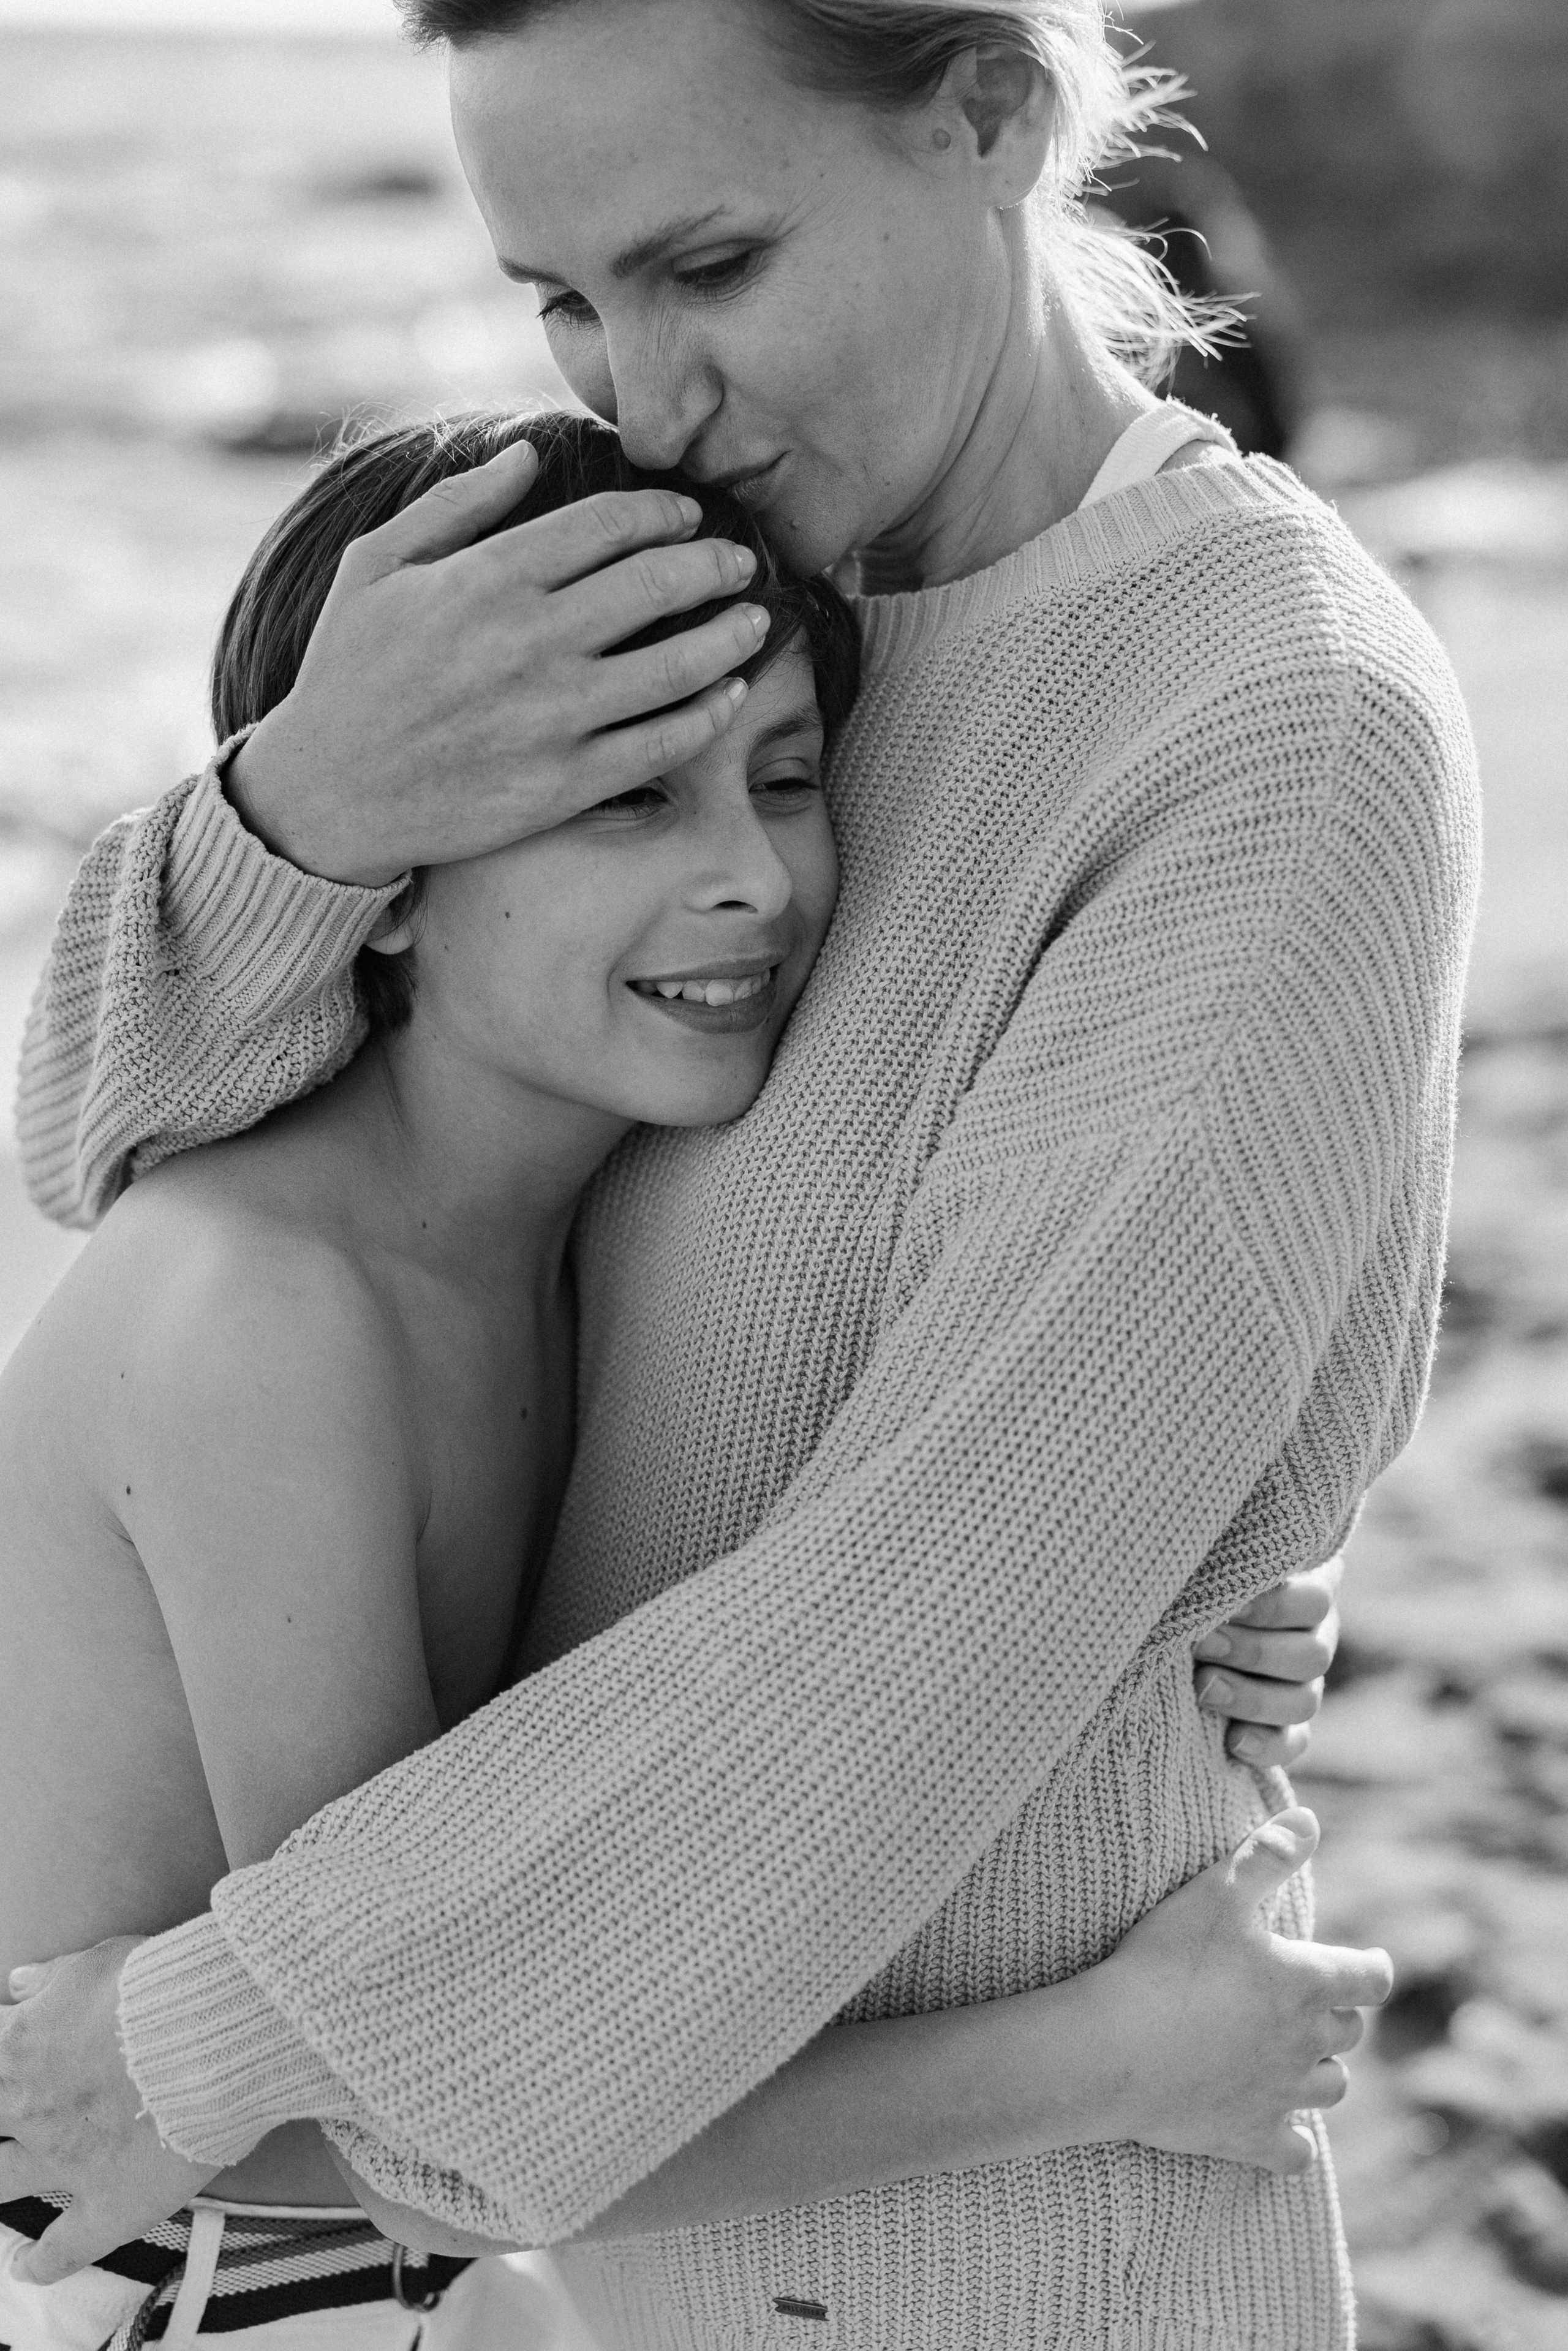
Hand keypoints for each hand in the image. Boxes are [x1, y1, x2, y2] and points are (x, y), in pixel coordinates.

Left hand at [0, 1942, 218, 2282]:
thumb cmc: (163, 1987)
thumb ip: (52, 1976)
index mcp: (22, 2047)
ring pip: (0, 2182)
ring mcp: (65, 2161)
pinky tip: (25, 2265)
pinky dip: (39, 2263)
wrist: (217, 2033)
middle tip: (7, 2112)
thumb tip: (18, 1983)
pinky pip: (62, 2250)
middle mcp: (32, 2108)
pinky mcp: (109, 2205)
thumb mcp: (100, 1961)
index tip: (7, 2046)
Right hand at [227, 438, 771, 885]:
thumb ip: (455, 504)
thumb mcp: (377, 565)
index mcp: (487, 578)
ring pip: (676, 665)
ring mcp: (553, 717)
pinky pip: (661, 745)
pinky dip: (707, 714)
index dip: (661, 512)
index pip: (606, 525)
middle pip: (656, 583)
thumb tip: (526, 455)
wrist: (328, 792)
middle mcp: (530, 642)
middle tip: (739, 562)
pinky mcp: (565, 783)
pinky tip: (728, 694)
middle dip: (712, 564)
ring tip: (755, 620)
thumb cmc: (349, 671)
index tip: (686, 515)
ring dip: (730, 636)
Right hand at [1092, 1806, 1390, 2172]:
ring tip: (1298, 2059)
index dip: (1372, 1966)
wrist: (1116, 2049)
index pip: (1370, 1977)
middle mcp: (1306, 2043)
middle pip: (1349, 2033)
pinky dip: (1295, 2144)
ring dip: (1322, 2073)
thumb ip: (1266, 1855)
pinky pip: (1294, 2154)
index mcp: (1306, 1984)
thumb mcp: (1216, 1892)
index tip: (1370, 1963)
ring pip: (1331, 2090)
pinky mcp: (1249, 2137)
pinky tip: (1284, 2134)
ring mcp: (1280, 2096)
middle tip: (1313, 2002)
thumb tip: (1310, 1820)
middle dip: (1338, 2015)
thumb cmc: (1166, 1963)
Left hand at [1194, 1554, 1343, 1768]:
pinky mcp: (1287, 1727)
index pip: (1315, 1600)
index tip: (1226, 1604)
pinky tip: (1234, 1742)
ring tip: (1203, 1686)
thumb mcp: (1215, 1564)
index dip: (1273, 1606)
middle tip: (1202, 1643)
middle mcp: (1315, 1638)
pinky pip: (1293, 1743)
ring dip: (1252, 1697)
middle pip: (1312, 1656)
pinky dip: (1267, 1745)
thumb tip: (1206, 1566)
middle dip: (1253, 1651)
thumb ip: (1223, 1565)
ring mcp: (1305, 1686)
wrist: (1182, 1624)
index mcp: (1307, 1589)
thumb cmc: (1199, 1579)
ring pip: (1303, 1701)